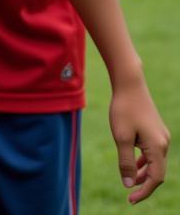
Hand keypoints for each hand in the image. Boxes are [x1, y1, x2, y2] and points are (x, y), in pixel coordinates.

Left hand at [109, 75, 168, 202]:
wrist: (130, 83)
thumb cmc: (123, 109)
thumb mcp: (120, 137)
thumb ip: (125, 161)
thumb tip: (128, 184)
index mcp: (158, 147)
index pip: (155, 178)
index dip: (144, 191)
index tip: (130, 199)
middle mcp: (164, 143)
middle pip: (157, 172)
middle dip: (144, 184)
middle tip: (129, 193)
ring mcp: (161, 136)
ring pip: (155, 162)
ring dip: (143, 172)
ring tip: (129, 179)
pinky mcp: (156, 130)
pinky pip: (152, 152)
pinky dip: (144, 160)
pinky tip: (133, 163)